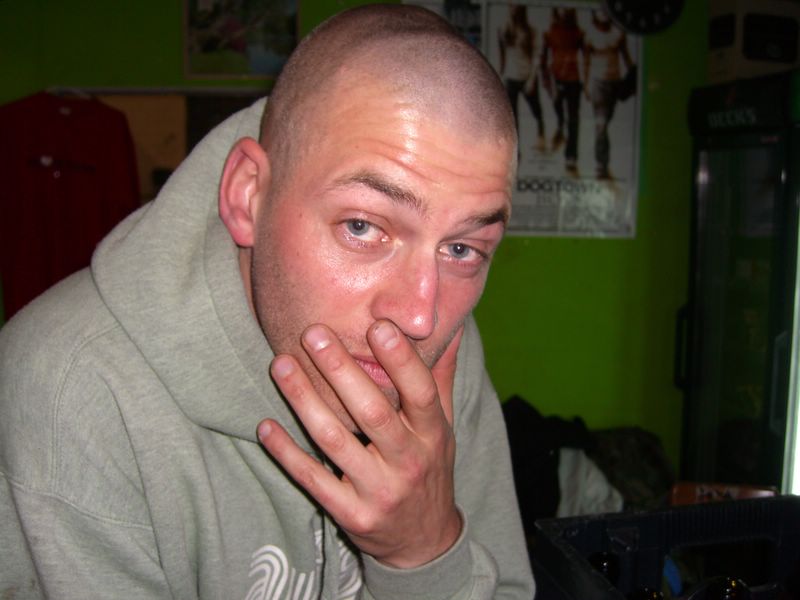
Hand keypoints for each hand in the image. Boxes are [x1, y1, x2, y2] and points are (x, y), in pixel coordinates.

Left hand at [258, 320, 463, 568]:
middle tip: (313, 333)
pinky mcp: (351, 514)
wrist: (425, 542)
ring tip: (281, 365)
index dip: (401, 360)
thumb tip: (451, 328)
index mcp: (433, 434)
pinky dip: (287, 453)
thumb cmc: (429, 469)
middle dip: (340, 370)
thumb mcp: (443, 427)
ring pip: (336, 441)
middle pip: (373, 412)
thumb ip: (440, 377)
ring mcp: (379, 491)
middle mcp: (409, 461)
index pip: (420, 392)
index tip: (378, 326)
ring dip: (304, 401)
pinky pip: (313, 480)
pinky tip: (266, 426)